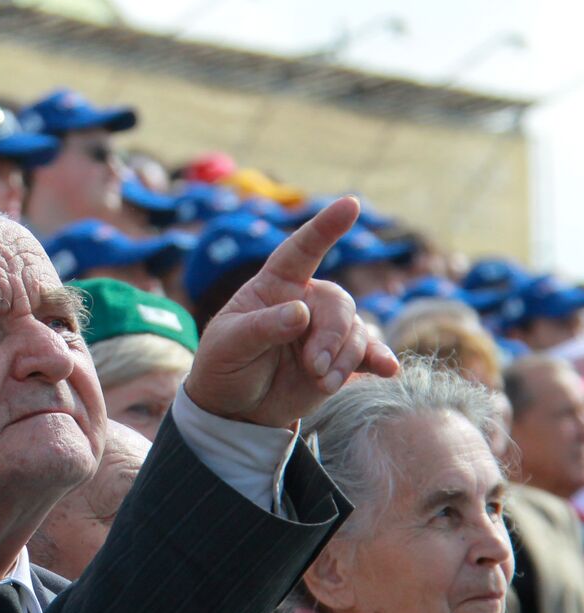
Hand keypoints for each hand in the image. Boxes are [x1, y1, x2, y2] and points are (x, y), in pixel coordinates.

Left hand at [185, 196, 398, 427]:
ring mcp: (325, 331)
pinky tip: (388, 370)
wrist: (234, 408)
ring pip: (355, 330)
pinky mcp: (340, 359)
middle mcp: (305, 301)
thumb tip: (301, 312)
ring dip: (345, 357)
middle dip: (332, 336)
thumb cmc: (224, 365)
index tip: (350, 204)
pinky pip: (370, 352)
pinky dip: (380, 360)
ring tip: (321, 382)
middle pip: (338, 303)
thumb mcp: (229, 345)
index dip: (324, 227)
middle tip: (314, 368)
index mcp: (274, 286)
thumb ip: (263, 328)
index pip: (300, 251)